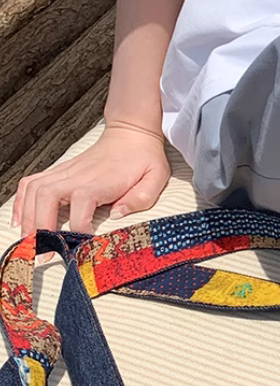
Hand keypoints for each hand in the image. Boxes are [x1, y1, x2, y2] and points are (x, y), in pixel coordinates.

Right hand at [11, 124, 170, 234]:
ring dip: (27, 216)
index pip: (80, 208)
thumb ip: (140, 198)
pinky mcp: (59, 172)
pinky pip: (30, 183)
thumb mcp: (155, 177)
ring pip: (33, 191)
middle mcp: (75, 176)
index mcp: (99, 182)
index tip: (82, 246)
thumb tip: (116, 214)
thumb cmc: (143, 157)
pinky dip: (20, 200)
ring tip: (29, 241)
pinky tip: (19, 219)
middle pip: (46, 198)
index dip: (79, 229)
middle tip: (43, 252)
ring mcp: (64, 173)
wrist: (131, 133)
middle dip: (40, 226)